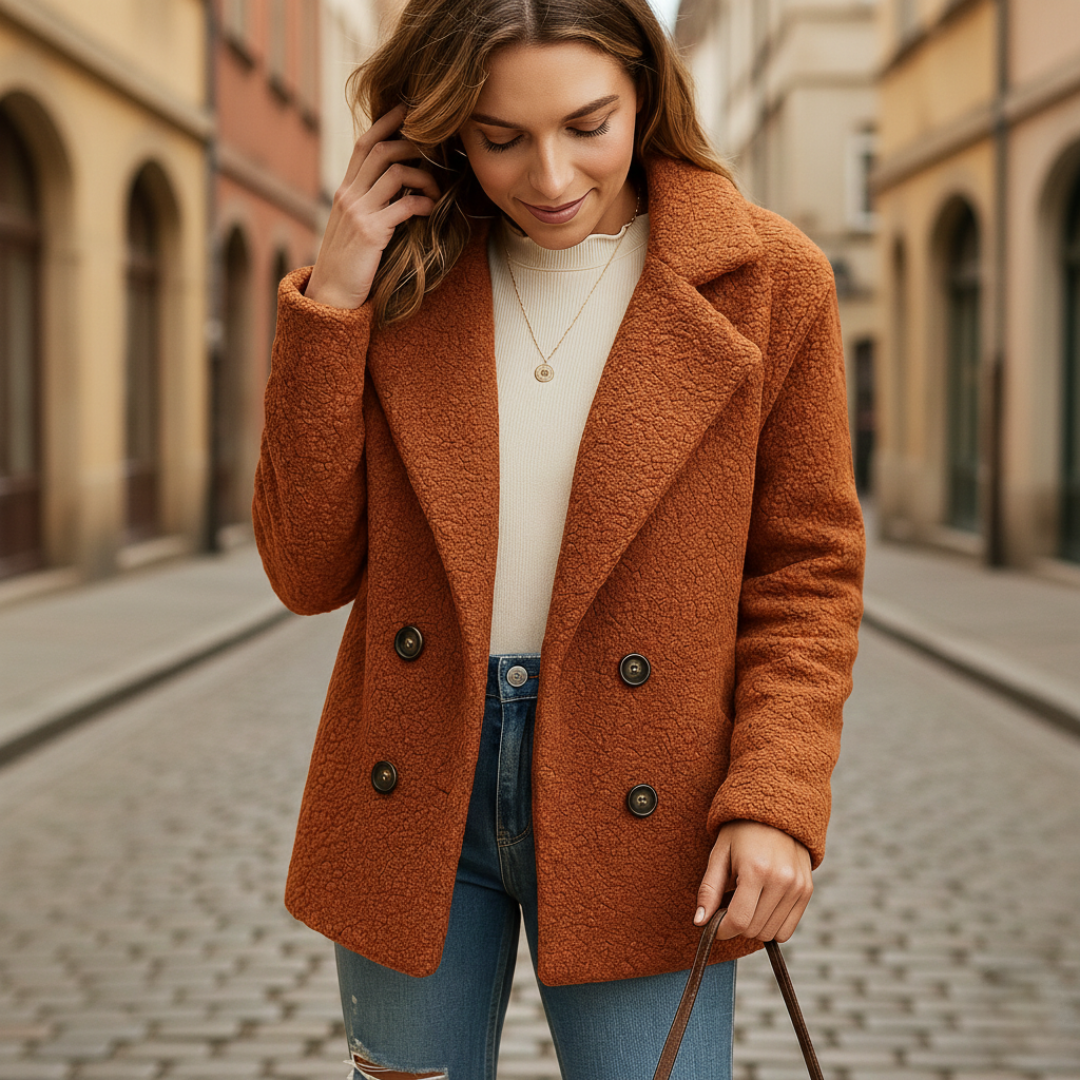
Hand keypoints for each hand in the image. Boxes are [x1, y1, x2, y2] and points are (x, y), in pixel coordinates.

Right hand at [306, 104, 440, 309]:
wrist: (331, 296)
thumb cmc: (350, 264)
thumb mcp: (355, 228)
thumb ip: (370, 205)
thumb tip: (399, 188)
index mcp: (345, 192)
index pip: (364, 144)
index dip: (385, 123)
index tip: (407, 110)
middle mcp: (348, 196)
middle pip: (380, 150)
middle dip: (411, 143)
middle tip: (434, 149)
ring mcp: (358, 213)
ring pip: (394, 173)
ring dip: (422, 176)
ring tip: (436, 189)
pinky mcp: (371, 233)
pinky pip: (403, 205)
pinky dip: (422, 202)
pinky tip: (430, 208)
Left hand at [694, 820, 811, 942]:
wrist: (776, 810)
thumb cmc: (741, 831)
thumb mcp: (719, 854)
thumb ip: (708, 889)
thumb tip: (699, 922)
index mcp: (755, 869)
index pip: (739, 921)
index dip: (722, 929)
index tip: (713, 924)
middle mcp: (781, 880)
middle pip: (754, 930)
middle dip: (735, 926)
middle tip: (727, 907)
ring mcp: (798, 887)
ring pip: (771, 933)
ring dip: (753, 926)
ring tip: (745, 902)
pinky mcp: (807, 891)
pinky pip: (787, 929)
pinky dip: (771, 926)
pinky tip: (761, 906)